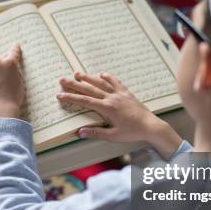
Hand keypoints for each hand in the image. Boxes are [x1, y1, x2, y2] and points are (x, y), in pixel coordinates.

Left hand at [0, 44, 24, 119]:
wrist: (1, 109)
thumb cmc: (13, 98)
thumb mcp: (20, 83)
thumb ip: (15, 72)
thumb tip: (10, 69)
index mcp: (10, 63)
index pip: (13, 53)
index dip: (15, 49)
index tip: (15, 46)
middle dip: (1, 67)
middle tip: (3, 79)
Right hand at [57, 72, 182, 158]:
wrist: (150, 126)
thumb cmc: (132, 132)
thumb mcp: (113, 136)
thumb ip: (96, 133)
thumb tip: (80, 132)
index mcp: (107, 108)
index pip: (85, 101)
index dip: (71, 97)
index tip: (60, 95)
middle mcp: (112, 98)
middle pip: (89, 89)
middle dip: (74, 84)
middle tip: (62, 80)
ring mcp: (119, 94)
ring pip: (101, 83)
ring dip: (88, 78)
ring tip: (77, 74)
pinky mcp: (126, 93)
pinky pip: (115, 82)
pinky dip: (107, 77)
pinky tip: (101, 74)